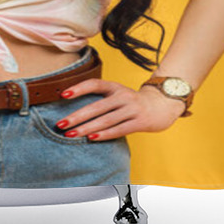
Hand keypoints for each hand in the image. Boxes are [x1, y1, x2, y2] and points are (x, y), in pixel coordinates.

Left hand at [56, 77, 187, 139]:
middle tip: (61, 124)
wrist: (162, 105)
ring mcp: (132, 108)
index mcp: (115, 86)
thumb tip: (75, 111)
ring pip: (105, 120)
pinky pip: (119, 129)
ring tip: (71, 134)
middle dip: (77, 116)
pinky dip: (105, 134)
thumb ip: (102, 99)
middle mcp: (123, 95)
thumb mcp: (118, 94)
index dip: (79, 88)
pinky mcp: (140, 121)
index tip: (63, 94)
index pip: (94, 84)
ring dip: (86, 128)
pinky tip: (92, 138)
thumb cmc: (132, 102)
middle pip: (96, 107)